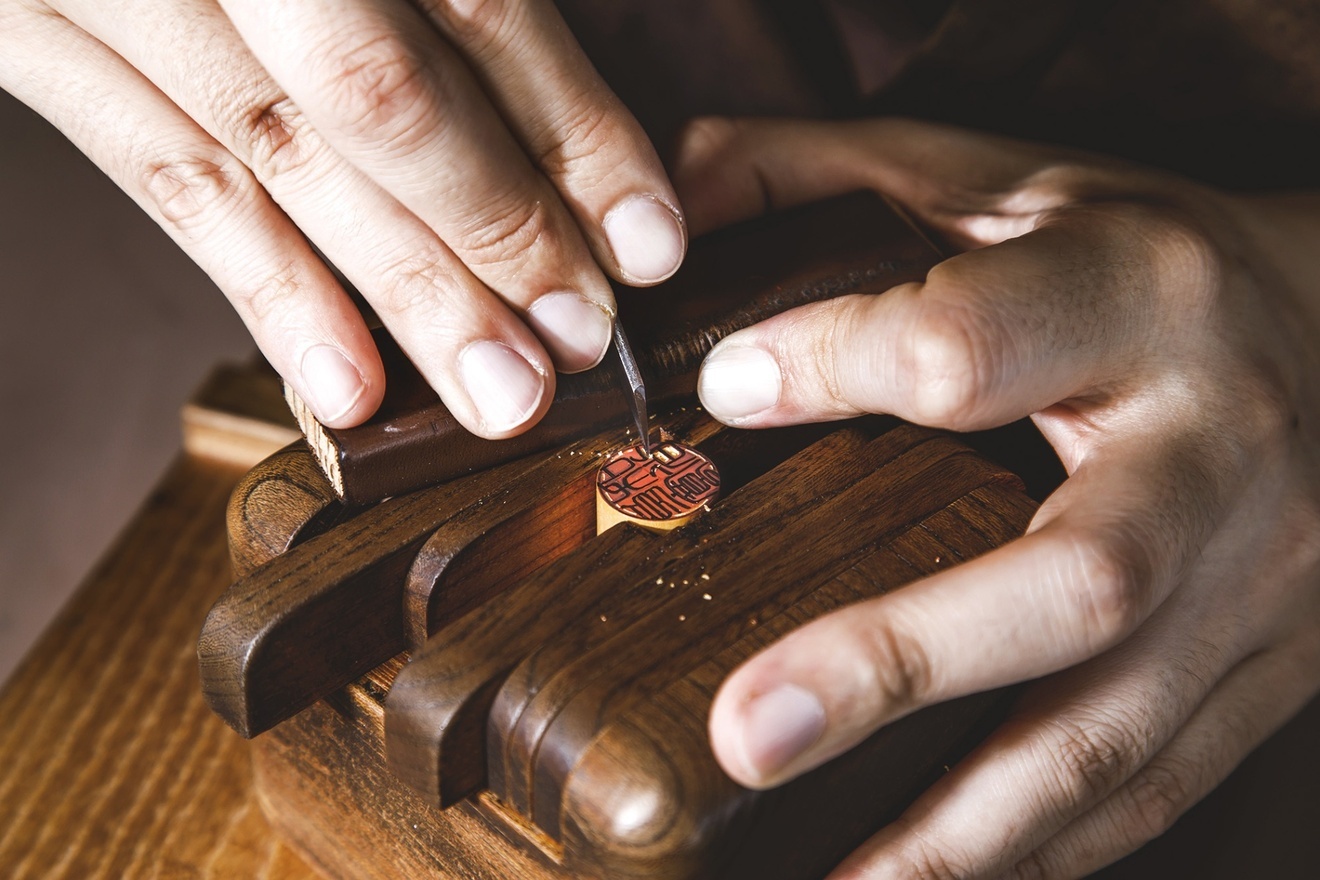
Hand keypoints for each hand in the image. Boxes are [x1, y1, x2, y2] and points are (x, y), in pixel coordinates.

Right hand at [0, 0, 684, 435]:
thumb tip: (560, 105)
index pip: (479, 6)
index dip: (574, 132)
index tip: (647, 239)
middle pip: (383, 99)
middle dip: (499, 236)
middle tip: (582, 342)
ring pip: (281, 161)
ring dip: (403, 295)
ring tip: (498, 395)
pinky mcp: (33, 35)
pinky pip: (163, 178)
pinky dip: (262, 287)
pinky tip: (345, 383)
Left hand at [677, 117, 1319, 876]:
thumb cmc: (1152, 264)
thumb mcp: (1016, 182)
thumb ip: (839, 174)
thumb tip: (672, 198)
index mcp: (1139, 301)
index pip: (973, 344)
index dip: (834, 365)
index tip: (717, 391)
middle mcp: (1208, 458)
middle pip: (1071, 579)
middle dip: (899, 663)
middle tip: (748, 732)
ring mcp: (1254, 591)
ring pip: (1116, 735)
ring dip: (964, 836)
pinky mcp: (1264, 679)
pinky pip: (1150, 791)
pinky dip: (1036, 857)